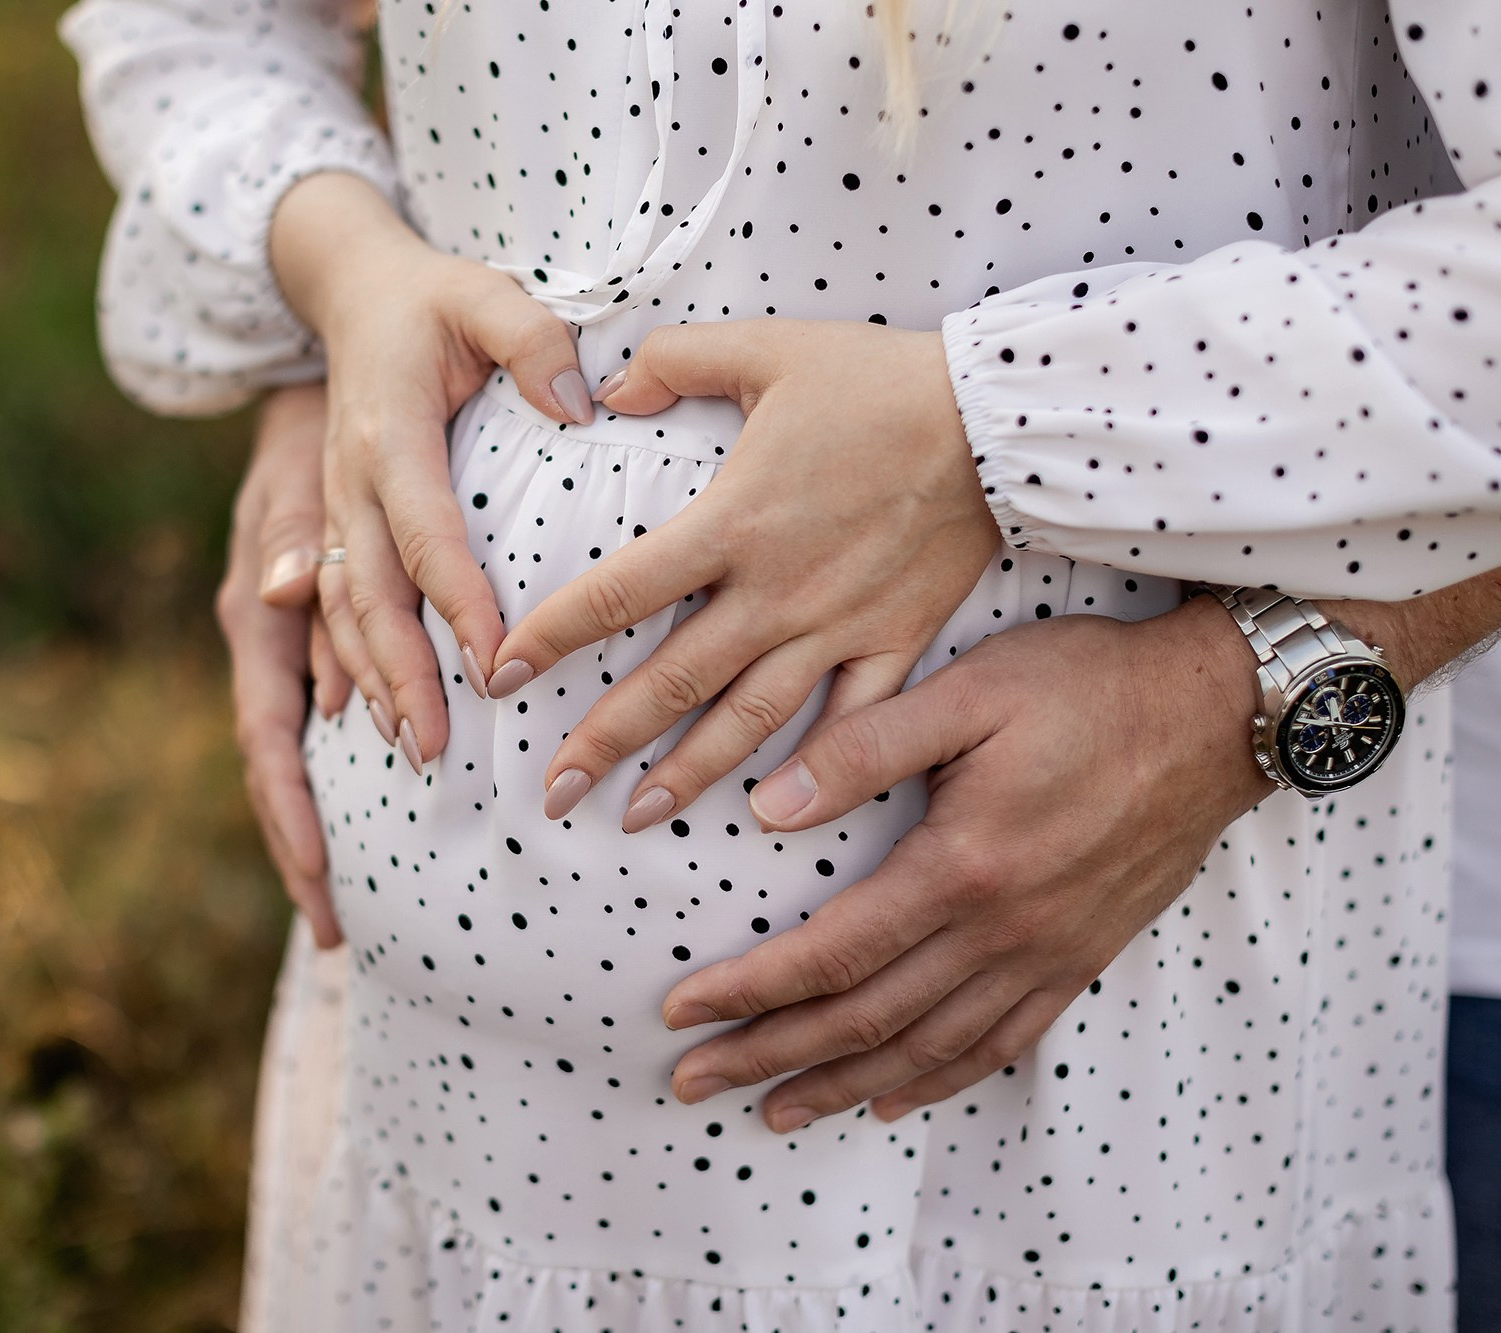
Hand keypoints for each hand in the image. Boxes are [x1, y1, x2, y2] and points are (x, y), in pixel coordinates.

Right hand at [216, 385, 349, 948]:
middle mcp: (266, 635)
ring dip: (322, 822)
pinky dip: (344, 770)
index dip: (292, 810)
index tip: (322, 880)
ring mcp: (290, 636)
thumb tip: (282, 591)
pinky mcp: (319, 628)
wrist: (330, 375)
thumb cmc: (324, 421)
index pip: (268, 734)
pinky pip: (326, 715)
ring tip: (349, 907)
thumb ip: (292, 527)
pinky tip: (378, 817)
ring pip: (299, 750)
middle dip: (300, 847)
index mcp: (257, 608)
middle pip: (276, 764)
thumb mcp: (301, 465)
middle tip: (334, 932)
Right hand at [270, 172, 594, 769]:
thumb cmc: (435, 298)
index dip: (457, 602)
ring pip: (342, 611)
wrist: (351, 288)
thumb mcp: (486, 294)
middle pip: (369, 593)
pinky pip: (334, 605)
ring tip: (414, 749)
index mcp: (389, 434)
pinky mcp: (335, 523)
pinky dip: (353, 664)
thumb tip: (580, 406)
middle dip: (400, 674)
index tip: (496, 664)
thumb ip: (534, 340)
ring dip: (373, 684)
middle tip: (437, 745)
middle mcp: (351, 482)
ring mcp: (334, 506)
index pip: (425, 532)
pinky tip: (382, 716)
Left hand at [484, 319, 999, 829]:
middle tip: (552, 792)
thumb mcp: (767, 346)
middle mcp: (775, 592)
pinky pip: (848, 726)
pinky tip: (775, 816)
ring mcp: (837, 629)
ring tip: (635, 818)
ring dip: (687, 775)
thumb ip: (674, 361)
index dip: (550, 636)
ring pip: (747, 721)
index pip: (617, 592)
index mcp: (732, 523)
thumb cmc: (881, 381)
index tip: (500, 676)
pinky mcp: (895, 645)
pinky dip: (814, 775)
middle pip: (671, 682)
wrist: (1001, 420)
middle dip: (603, 741)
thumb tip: (607, 389)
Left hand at [660, 597, 1275, 1128]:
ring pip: (927, 1047)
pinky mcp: (1082, 956)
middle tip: (694, 1082)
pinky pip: (1002, 1042)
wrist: (1220, 712)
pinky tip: (893, 1098)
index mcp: (962, 867)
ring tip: (774, 1113)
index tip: (682, 1012)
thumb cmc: (1091, 687)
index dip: (750, 990)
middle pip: (866, 1019)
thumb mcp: (969, 692)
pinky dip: (940, 1079)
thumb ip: (864, 746)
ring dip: (843, 1085)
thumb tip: (769, 807)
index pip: (833, 954)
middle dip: (771, 1056)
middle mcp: (1003, 931)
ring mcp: (1048, 954)